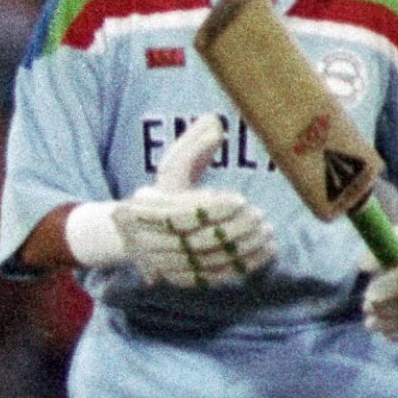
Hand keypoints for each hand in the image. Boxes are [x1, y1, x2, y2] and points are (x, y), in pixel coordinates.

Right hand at [112, 113, 277, 287]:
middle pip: (195, 238)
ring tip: (267, 234)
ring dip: (240, 248)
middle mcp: (149, 237)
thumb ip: (192, 145)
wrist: (129, 235)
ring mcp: (163, 261)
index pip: (181, 212)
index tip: (241, 200)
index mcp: (146, 208)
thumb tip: (214, 121)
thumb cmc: (161, 193)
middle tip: (260, 218)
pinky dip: (241, 266)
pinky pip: (214, 276)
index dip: (213, 209)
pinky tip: (264, 253)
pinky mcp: (180, 277)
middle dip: (232, 229)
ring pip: (206, 259)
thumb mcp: (172, 167)